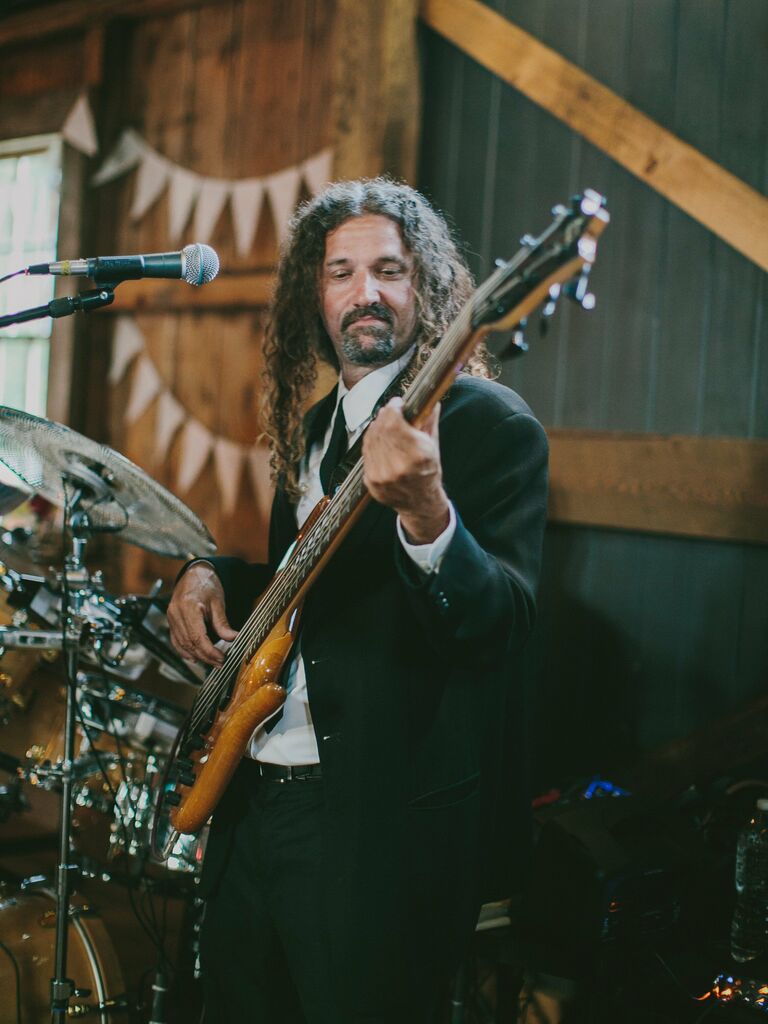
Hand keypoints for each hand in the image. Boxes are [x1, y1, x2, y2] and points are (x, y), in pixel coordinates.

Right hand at [167, 562, 236, 665]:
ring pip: (182, 644)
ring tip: (212, 662)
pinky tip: (195, 657)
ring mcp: (171, 618)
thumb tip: (232, 639)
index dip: (209, 651)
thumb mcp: (218, 602)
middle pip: (189, 643)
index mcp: (188, 607)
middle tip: (220, 663)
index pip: (197, 637)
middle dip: (205, 656)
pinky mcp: (171, 621)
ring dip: (197, 656)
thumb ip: (222, 622)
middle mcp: (176, 614)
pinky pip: (176, 640)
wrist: (195, 573)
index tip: (221, 658)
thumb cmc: (207, 584)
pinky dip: (185, 651)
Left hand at [362, 397, 449, 543]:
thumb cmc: (428, 473)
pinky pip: (366, 453)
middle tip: (390, 411)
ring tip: (384, 423)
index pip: (395, 423)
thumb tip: (432, 400)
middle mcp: (398, 467)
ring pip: (371, 439)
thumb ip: (430, 422)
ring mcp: (382, 476)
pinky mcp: (371, 481)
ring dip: (376, 427)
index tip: (397, 404)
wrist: (419, 503)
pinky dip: (371, 442)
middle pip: (382, 429)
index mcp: (417, 457)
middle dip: (385, 416)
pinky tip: (378, 437)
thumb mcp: (433, 447)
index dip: (393, 409)